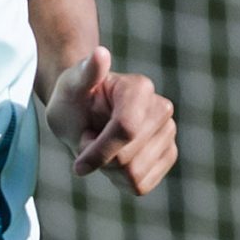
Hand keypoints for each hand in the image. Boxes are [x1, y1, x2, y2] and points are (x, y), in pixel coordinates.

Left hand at [46, 47, 176, 196]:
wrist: (84, 114)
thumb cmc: (73, 99)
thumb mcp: (70, 87)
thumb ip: (85, 73)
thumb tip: (100, 54)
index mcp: (139, 88)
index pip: (126, 129)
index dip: (99, 152)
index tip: (78, 164)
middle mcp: (161, 109)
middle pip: (128, 159)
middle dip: (101, 159)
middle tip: (91, 141)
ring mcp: (168, 132)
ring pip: (134, 175)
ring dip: (110, 170)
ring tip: (103, 148)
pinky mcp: (168, 154)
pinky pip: (142, 185)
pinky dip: (121, 181)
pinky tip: (115, 160)